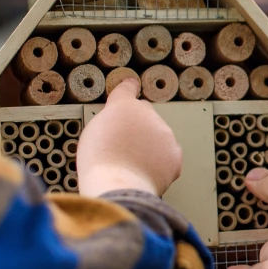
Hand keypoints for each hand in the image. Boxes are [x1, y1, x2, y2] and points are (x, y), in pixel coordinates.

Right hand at [75, 79, 181, 196]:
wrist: (118, 184)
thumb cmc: (99, 162)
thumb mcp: (92, 132)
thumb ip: (110, 121)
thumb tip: (118, 126)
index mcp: (123, 106)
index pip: (128, 89)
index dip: (129, 88)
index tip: (132, 84)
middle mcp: (147, 114)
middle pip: (144, 116)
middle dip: (137, 128)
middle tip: (123, 148)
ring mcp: (164, 133)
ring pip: (158, 137)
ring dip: (149, 147)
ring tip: (131, 165)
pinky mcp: (175, 153)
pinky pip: (168, 156)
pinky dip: (160, 164)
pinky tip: (144, 173)